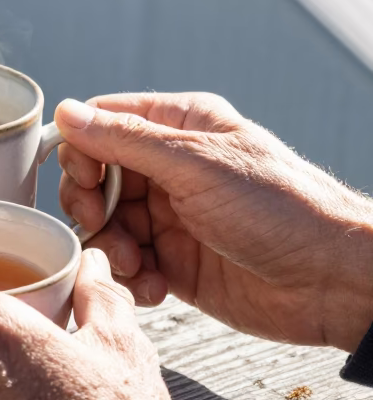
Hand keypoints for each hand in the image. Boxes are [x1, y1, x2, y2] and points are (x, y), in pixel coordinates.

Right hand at [55, 92, 372, 351]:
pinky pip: (129, 266)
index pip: (103, 123)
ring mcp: (173, 217)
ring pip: (107, 226)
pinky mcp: (177, 264)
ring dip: (110, 248)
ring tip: (137, 265)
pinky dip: (131, 279)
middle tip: (103, 226)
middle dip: (91, 207)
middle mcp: (173, 169)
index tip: (87, 184)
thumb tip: (67, 112)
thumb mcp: (197, 164)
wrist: (332, 281)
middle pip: (96, 178)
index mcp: (181, 127)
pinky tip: (156, 288)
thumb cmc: (281, 209)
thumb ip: (126, 140)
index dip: (82, 153)